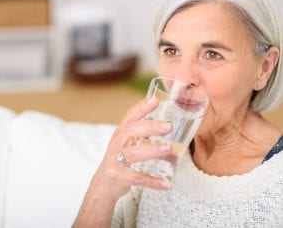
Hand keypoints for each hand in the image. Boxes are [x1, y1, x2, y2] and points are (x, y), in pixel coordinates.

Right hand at [72, 97, 172, 227]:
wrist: (104, 183)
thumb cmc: (122, 159)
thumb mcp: (130, 144)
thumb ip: (149, 140)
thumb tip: (178, 145)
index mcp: (122, 132)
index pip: (131, 116)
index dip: (142, 107)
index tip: (155, 100)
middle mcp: (117, 143)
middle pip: (131, 131)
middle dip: (150, 127)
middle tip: (169, 126)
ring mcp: (116, 160)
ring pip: (133, 153)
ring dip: (151, 150)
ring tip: (169, 148)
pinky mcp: (118, 176)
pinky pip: (136, 178)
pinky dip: (151, 181)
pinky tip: (166, 184)